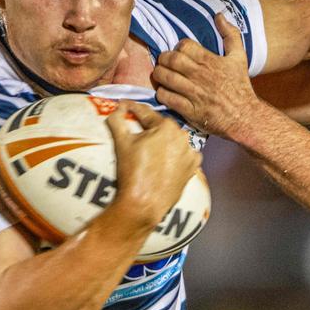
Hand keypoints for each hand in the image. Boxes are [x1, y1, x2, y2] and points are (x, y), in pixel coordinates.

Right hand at [107, 102, 200, 225]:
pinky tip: (164, 162)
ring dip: (163, 142)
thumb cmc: (132, 172)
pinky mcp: (192, 168)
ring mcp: (190, 153)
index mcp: (166, 126)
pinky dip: (175, 156)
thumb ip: (117, 119)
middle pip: (161, 127)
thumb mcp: (121, 142)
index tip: (124, 106)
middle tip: (136, 132)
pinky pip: (183, 156)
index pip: (146, 113)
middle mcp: (183, 137)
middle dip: (149, 128)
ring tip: (150, 150)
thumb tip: (118, 107)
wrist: (144, 203)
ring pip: (173, 141)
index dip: (132, 108)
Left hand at [153, 14, 260, 138]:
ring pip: (165, 78)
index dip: (178, 47)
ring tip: (161, 76)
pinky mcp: (190, 111)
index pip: (184, 46)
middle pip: (171, 60)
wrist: (245, 117)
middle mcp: (201, 76)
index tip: (179, 52)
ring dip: (159, 75)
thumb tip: (219, 16)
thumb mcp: (240, 57)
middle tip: (164, 63)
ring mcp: (194, 93)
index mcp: (211, 61)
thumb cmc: (240, 86)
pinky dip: (162, 94)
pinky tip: (165, 93)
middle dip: (163, 59)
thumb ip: (231, 35)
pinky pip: (167, 98)